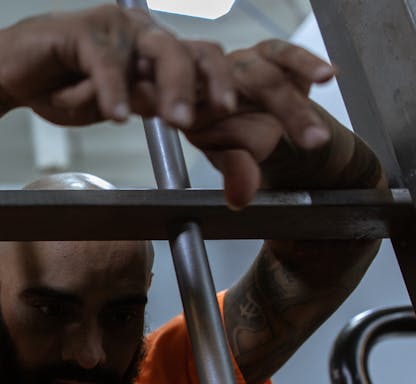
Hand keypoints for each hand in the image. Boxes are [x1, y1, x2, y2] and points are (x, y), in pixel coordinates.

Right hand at [0, 6, 235, 126]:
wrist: (8, 73)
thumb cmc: (59, 86)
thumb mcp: (109, 106)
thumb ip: (142, 105)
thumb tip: (180, 114)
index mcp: (154, 50)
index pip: (201, 61)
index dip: (218, 86)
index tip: (227, 117)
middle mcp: (142, 33)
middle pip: (190, 52)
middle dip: (204, 86)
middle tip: (206, 120)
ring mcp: (116, 27)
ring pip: (159, 51)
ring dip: (171, 87)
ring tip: (174, 119)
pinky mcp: (84, 29)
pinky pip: (106, 62)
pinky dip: (112, 90)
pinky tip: (114, 114)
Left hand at [182, 40, 336, 207]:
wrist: (254, 120)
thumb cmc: (234, 139)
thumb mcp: (231, 158)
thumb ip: (235, 173)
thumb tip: (239, 199)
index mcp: (187, 105)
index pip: (198, 112)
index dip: (221, 130)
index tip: (249, 146)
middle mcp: (208, 77)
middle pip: (232, 91)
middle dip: (268, 123)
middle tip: (297, 150)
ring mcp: (238, 62)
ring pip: (264, 79)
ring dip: (295, 110)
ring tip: (316, 138)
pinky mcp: (266, 52)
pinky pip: (285, 54)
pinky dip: (307, 64)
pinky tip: (329, 74)